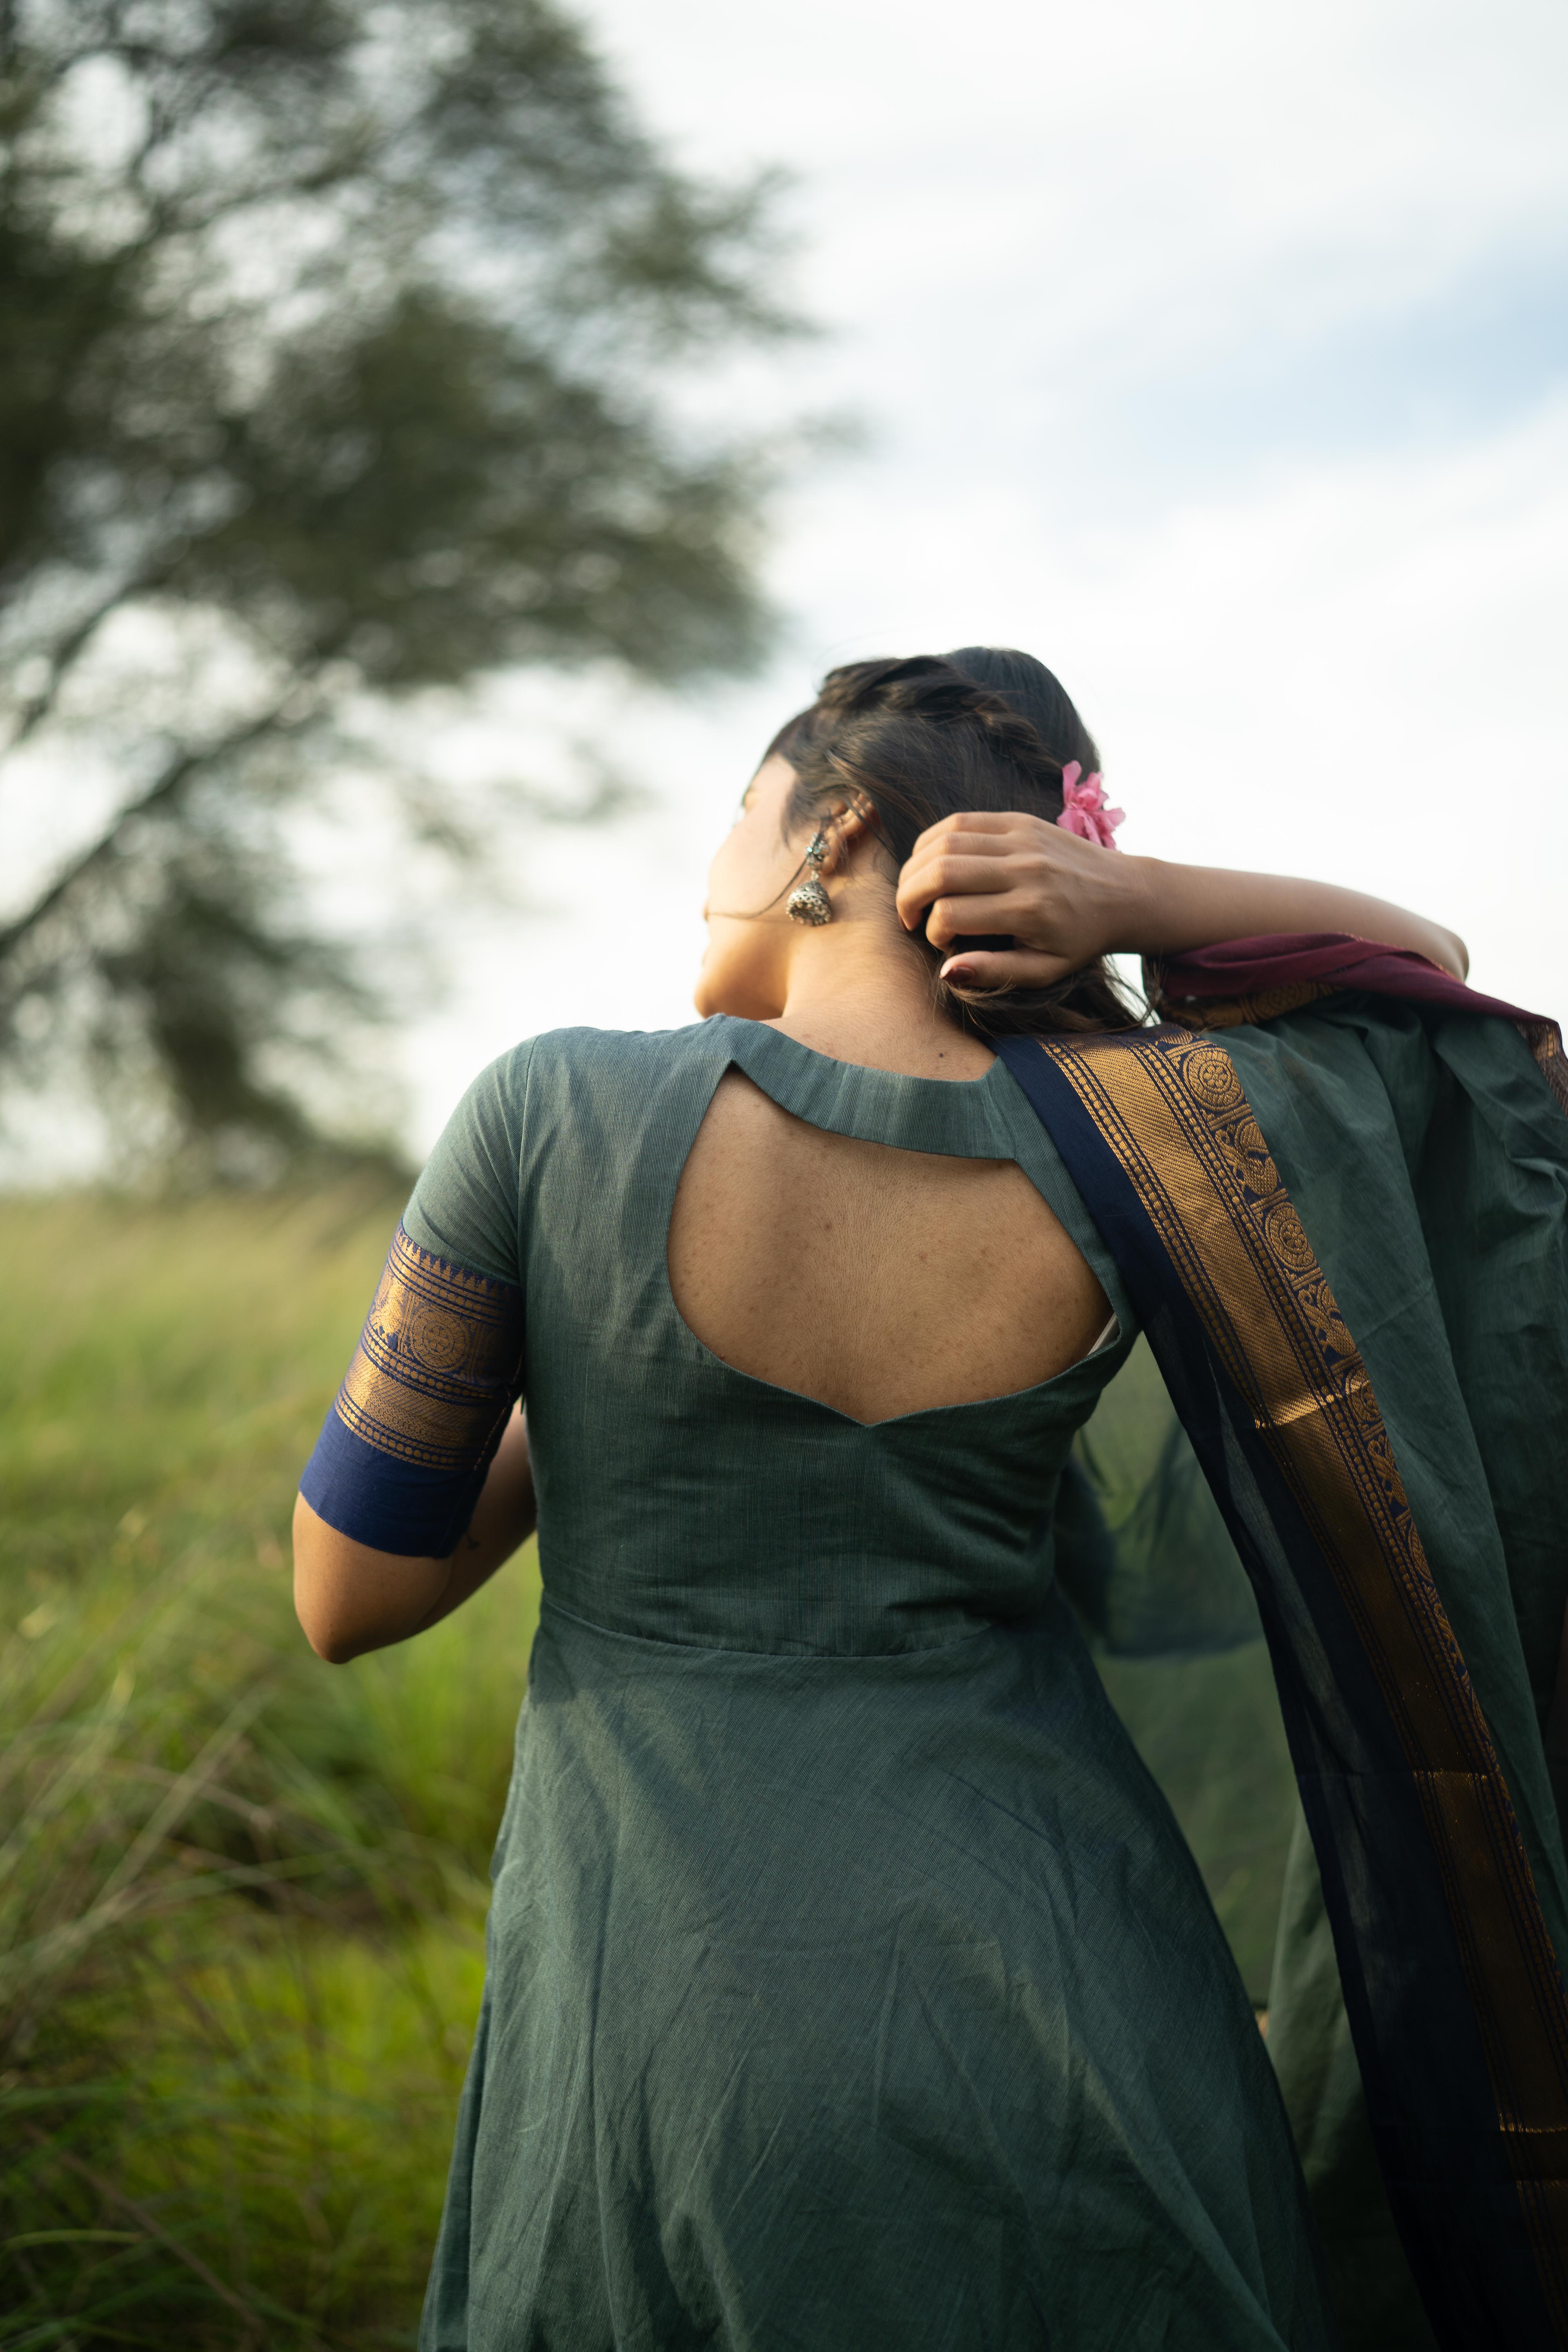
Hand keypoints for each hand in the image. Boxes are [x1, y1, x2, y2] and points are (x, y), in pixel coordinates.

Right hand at [895, 811, 1143, 989]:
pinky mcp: (1020, 820)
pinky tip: (930, 862)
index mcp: (1028, 911)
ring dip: (915, 867)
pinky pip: (962, 821)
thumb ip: (994, 972)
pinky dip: (935, 840)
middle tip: (907, 916)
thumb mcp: (1043, 970)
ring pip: (944, 841)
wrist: (1123, 893)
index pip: (952, 914)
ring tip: (913, 890)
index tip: (942, 943)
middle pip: (940, 872)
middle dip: (908, 896)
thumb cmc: (1079, 939)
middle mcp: (1023, 870)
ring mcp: (1022, 839)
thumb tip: (945, 970)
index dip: (933, 931)